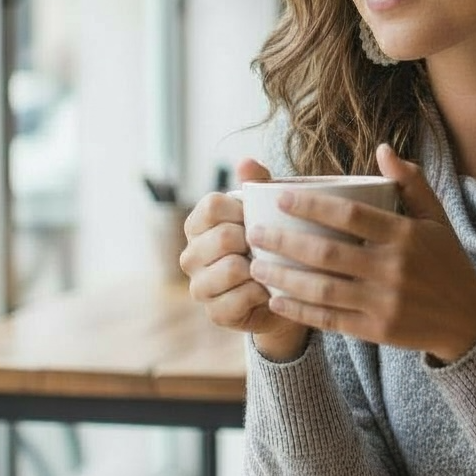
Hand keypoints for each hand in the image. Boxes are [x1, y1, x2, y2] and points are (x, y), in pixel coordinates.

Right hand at [180, 158, 309, 361]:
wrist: (285, 291)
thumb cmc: (273, 242)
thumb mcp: (268, 209)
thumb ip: (257, 183)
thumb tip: (246, 161)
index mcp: (198, 224)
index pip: (213, 205)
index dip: (242, 210)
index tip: (257, 218)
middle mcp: (190, 255)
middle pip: (224, 236)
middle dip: (255, 241)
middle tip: (269, 247)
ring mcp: (199, 287)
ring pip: (232, 268)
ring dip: (260, 269)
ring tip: (270, 269)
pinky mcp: (215, 314)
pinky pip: (241, 297)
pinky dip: (262, 293)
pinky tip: (269, 290)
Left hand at [247, 143, 475, 362]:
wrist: (468, 319)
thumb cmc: (447, 261)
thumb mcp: (437, 219)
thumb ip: (411, 183)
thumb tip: (383, 148)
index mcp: (405, 236)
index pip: (350, 216)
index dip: (312, 205)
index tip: (280, 197)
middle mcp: (393, 268)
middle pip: (327, 254)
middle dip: (284, 242)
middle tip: (254, 232)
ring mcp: (384, 302)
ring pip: (322, 290)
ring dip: (283, 278)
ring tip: (255, 266)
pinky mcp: (377, 330)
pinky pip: (330, 320)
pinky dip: (300, 311)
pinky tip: (276, 300)